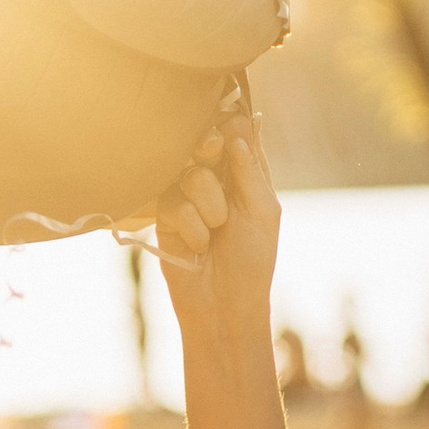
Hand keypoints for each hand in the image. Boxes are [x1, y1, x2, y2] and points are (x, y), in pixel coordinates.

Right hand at [149, 98, 280, 335]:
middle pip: (203, 141)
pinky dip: (192, 227)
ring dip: (209, 204)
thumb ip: (250, 168)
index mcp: (243, 174)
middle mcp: (214, 179)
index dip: (229, 123)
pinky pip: (173, 203)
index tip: (229, 124)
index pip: (234, 134)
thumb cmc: (252, 260)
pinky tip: (198, 247)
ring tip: (216, 231)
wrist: (224, 305)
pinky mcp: (165, 216)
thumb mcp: (263, 211)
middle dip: (209, 147)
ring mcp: (187, 196)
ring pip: (189, 173)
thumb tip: (240, 122)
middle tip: (212, 151)